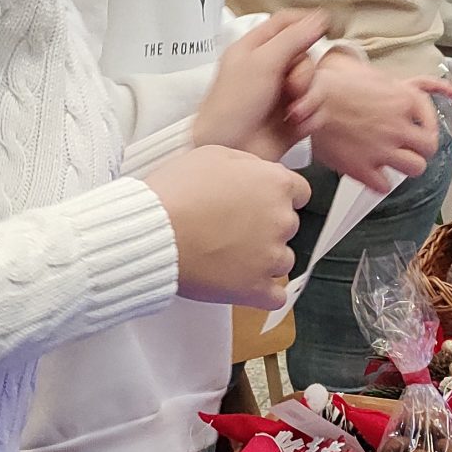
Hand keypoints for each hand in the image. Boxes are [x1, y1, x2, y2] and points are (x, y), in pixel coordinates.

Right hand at [148, 144, 310, 309]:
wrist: (152, 232)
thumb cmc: (174, 194)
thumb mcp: (213, 155)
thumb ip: (247, 165)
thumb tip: (256, 173)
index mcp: (275, 184)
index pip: (299, 192)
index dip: (277, 197)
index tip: (263, 204)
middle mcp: (280, 220)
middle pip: (287, 226)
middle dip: (266, 227)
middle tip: (233, 227)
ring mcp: (270, 257)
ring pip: (282, 261)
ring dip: (263, 259)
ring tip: (229, 255)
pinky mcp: (255, 289)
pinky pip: (275, 296)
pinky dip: (261, 292)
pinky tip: (243, 282)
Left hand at [190, 10, 329, 160]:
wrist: (230, 150)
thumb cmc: (230, 108)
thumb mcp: (261, 63)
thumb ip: (292, 38)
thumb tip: (317, 19)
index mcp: (254, 49)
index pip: (285, 23)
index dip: (306, 21)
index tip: (323, 27)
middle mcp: (269, 69)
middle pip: (306, 56)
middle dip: (304, 74)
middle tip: (291, 88)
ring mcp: (282, 95)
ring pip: (315, 83)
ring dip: (309, 99)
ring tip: (293, 112)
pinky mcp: (293, 118)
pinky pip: (318, 109)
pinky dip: (311, 117)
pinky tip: (296, 125)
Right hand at [297, 57, 438, 193]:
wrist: (307, 99)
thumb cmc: (336, 86)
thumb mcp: (377, 76)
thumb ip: (410, 86)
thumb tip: (446, 92)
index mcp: (403, 100)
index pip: (432, 122)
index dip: (428, 129)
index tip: (422, 132)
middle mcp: (397, 127)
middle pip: (428, 148)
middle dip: (420, 150)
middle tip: (410, 149)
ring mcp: (381, 149)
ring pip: (415, 168)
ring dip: (406, 166)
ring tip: (393, 162)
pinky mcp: (362, 168)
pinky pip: (384, 186)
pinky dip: (379, 182)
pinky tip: (371, 173)